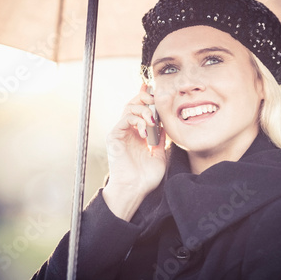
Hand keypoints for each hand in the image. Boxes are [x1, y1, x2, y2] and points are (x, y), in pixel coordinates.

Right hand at [103, 84, 165, 220]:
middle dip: (145, 98)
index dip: (147, 98)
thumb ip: (161, 138)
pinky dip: (137, 120)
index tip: (156, 90)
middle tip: (156, 101)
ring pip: (129, 107)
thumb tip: (166, 123)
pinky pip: (125, 118)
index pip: (141, 110)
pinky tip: (145, 132)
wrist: (134, 189)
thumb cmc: (146, 177)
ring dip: (144, 110)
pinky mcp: (114, 136)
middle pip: (134, 103)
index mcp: (138, 134)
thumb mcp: (160, 154)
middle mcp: (129, 131)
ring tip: (153, 121)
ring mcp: (121, 132)